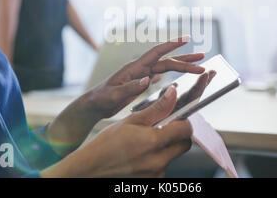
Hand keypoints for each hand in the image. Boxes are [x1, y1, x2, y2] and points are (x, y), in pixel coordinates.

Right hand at [41, 86, 192, 177]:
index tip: (176, 118)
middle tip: (164, 128)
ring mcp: (156, 174)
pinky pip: (163, 166)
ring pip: (174, 156)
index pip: (186, 130)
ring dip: (167, 147)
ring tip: (146, 142)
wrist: (90, 169)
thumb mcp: (131, 120)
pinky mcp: (152, 182)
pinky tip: (141, 154)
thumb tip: (172, 93)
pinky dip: (157, 158)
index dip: (183, 121)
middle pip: (184, 145)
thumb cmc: (106, 144)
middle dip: (178, 135)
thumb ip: (156, 108)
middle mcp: (158, 161)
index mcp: (154, 142)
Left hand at [85, 37, 204, 118]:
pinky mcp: (140, 82)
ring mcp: (141, 75)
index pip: (156, 53)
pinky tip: (177, 75)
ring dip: (181, 66)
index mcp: (134, 68)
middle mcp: (140, 68)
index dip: (172, 45)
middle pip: (167, 61)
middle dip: (185, 59)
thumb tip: (148, 80)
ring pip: (165, 68)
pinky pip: (160, 76)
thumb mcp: (114, 95)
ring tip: (197, 65)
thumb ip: (130, 87)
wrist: (93, 105)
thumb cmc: (101, 99)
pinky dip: (171, 74)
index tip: (187, 38)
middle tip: (203, 59)